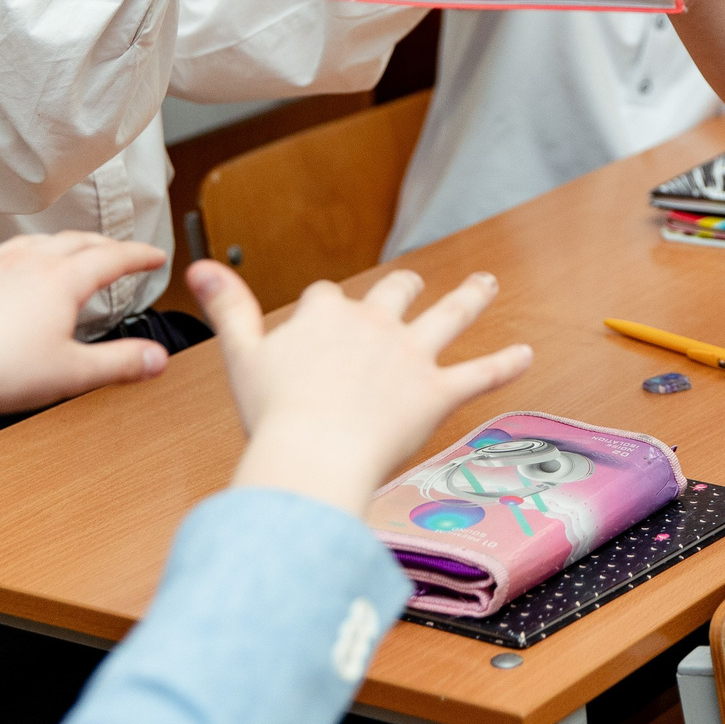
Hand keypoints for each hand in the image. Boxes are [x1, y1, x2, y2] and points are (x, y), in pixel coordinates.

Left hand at [0, 233, 173, 454]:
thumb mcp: (72, 374)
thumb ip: (120, 364)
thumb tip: (156, 359)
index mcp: (61, 280)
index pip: (112, 258)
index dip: (139, 255)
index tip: (154, 256)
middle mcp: (27, 263)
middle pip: (76, 242)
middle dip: (104, 245)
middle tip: (119, 253)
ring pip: (34, 243)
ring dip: (59, 244)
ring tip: (66, 253)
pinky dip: (14, 261)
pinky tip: (9, 275)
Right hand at [190, 261, 532, 515]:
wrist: (312, 454)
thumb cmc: (272, 415)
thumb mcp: (240, 355)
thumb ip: (228, 309)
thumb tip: (198, 269)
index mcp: (325, 314)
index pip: (326, 297)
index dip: (324, 310)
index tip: (321, 321)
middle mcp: (373, 324)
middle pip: (394, 291)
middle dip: (402, 287)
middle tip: (412, 284)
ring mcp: (410, 356)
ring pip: (449, 315)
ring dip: (471, 296)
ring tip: (487, 284)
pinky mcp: (438, 391)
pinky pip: (480, 373)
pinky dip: (505, 364)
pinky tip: (526, 355)